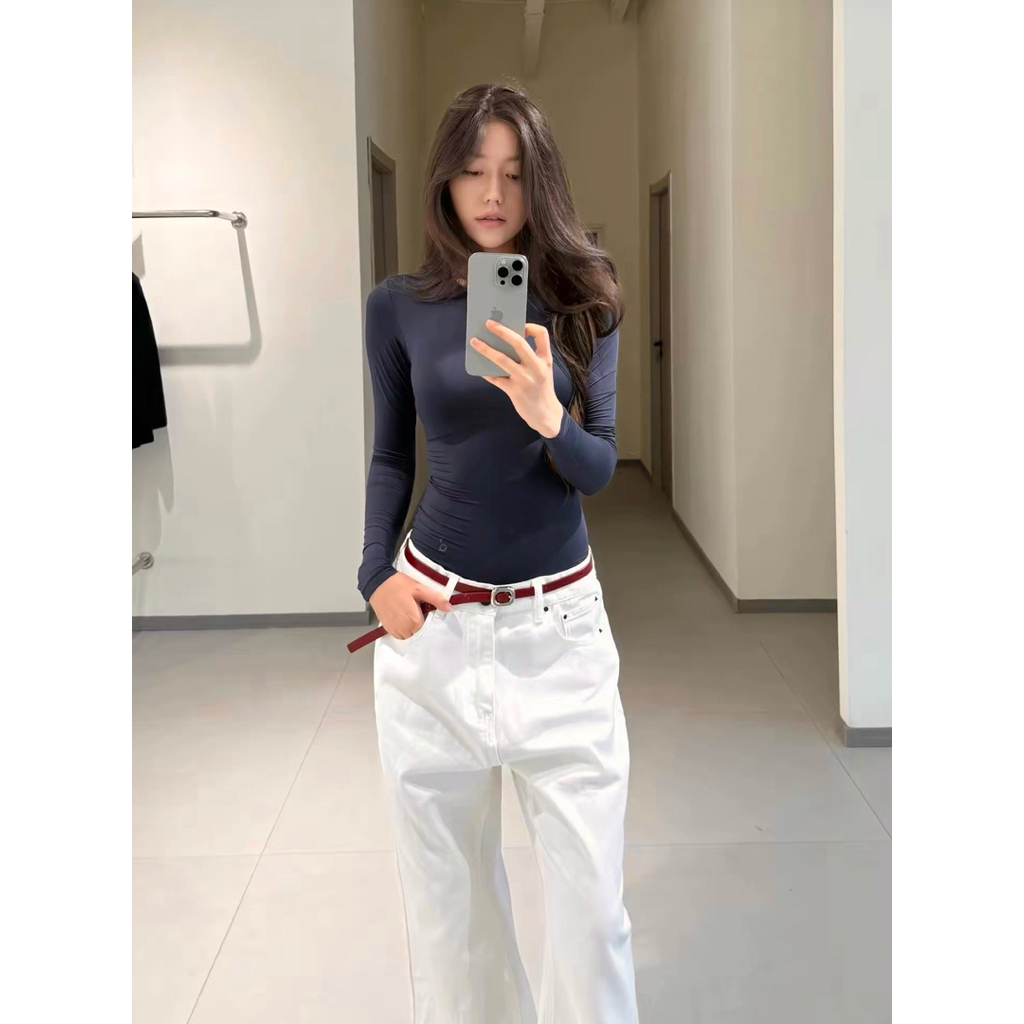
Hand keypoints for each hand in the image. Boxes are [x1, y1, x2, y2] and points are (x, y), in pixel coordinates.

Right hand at [369, 573, 451, 639]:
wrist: (377, 583)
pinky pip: (399, 634)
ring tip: (410, 613)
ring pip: (409, 636)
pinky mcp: (387, 628)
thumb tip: (449, 607)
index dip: (430, 622)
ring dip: (412, 628)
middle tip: (419, 611)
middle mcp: (404, 629)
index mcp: (414, 621)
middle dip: (421, 625)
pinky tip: (403, 617)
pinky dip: (403, 629)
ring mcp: (395, 630)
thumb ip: (435, 599)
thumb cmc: (398, 585)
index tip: (428, 613)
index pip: (428, 630)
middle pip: (418, 634)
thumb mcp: (419, 589)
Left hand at [470, 321, 564, 437]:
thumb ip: (531, 357)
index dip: (530, 326)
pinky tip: (480, 368)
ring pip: (502, 359)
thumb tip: (505, 343)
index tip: (520, 325)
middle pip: (518, 342)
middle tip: (488, 323)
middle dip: (501, 331)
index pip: (542, 334)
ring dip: (486, 349)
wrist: (546, 415)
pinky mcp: (514, 391)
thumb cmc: (542, 389)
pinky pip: (496, 378)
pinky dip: (486, 372)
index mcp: (545, 359)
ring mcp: (525, 379)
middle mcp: (536, 367)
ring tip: (474, 342)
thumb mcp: (543, 370)